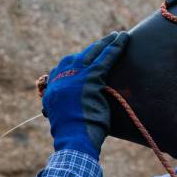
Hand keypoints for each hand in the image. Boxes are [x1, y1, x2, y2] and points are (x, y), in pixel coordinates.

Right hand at [42, 31, 128, 159]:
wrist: (73, 140)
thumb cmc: (73, 137)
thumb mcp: (66, 119)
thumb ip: (69, 107)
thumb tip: (76, 108)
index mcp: (52, 88)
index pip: (65, 68)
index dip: (79, 61)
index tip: (88, 57)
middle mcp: (61, 78)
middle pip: (79, 57)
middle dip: (94, 49)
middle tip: (106, 42)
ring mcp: (74, 77)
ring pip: (93, 53)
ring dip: (106, 43)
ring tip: (118, 35)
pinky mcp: (90, 78)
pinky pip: (105, 58)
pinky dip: (116, 47)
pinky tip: (124, 38)